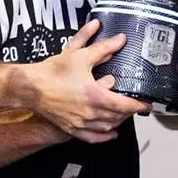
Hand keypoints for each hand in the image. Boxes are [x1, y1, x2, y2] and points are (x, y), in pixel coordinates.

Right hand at [26, 19, 148, 139]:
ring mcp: (80, 124)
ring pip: (107, 127)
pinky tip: (110, 133)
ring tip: (123, 114)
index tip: (147, 104)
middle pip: (118, 117)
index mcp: (95, 96)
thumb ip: (103, 48)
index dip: (139, 105)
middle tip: (136, 105)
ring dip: (118, 121)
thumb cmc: (53, 72)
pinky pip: (92, 137)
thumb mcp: (80, 56)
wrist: (30, 87)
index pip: (125, 105)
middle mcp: (90, 113)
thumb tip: (120, 40)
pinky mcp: (71, 129)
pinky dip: (104, 137)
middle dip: (129, 112)